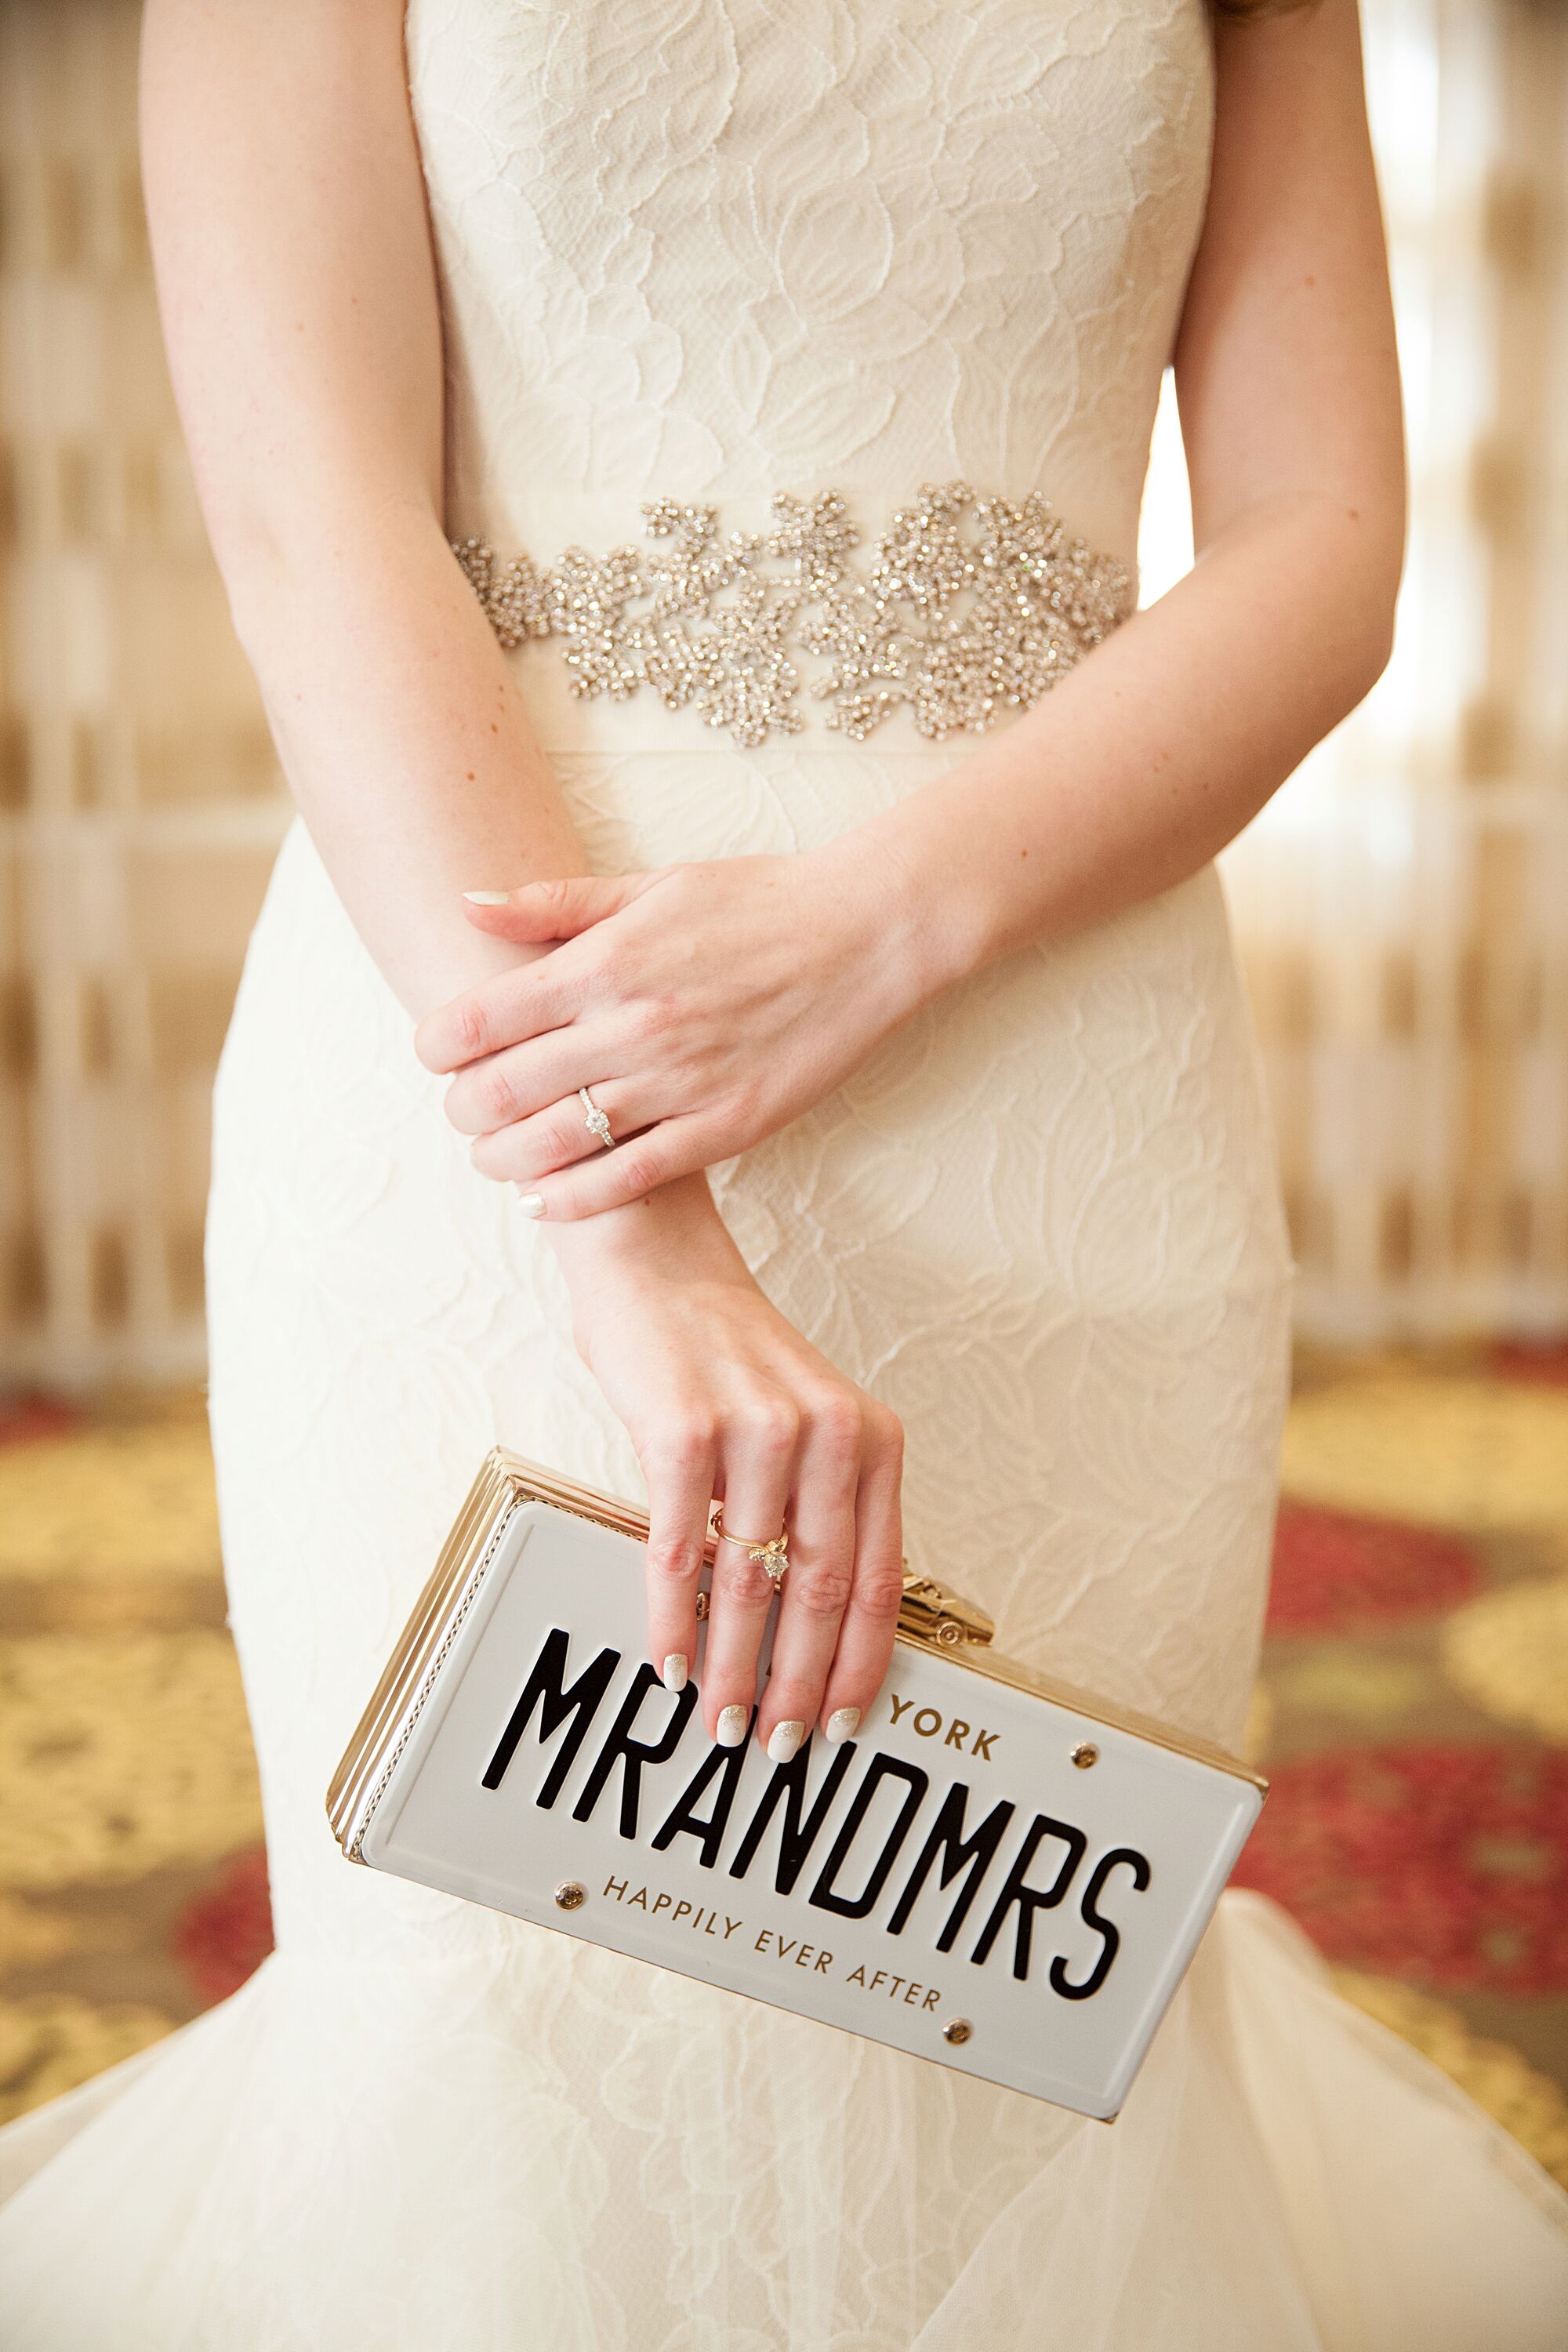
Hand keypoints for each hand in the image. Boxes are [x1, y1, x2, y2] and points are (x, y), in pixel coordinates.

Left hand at [413, 836, 931, 1217]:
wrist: (865, 935)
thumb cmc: (758, 902)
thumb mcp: (651, 884)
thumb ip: (556, 903)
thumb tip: (467, 902)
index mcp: (604, 961)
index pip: (479, 1020)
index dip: (436, 1046)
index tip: (436, 1054)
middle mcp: (632, 1025)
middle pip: (502, 1090)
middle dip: (462, 1110)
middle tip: (464, 1111)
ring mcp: (678, 1082)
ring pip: (555, 1144)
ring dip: (504, 1160)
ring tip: (496, 1157)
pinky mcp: (723, 1127)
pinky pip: (629, 1179)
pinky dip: (572, 1199)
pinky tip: (543, 1200)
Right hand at [549, 1177, 905, 1753]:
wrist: (656, 1262)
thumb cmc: (721, 1353)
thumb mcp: (801, 1419)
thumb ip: (818, 1501)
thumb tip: (809, 1621)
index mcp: (870, 1438)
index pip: (878, 1577)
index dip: (859, 1661)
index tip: (842, 1719)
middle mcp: (828, 1433)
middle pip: (821, 1592)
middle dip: (798, 1683)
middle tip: (779, 1744)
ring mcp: (758, 1431)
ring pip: (752, 1582)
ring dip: (736, 1667)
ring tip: (724, 1718)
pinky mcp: (684, 1431)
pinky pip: (680, 1549)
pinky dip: (673, 1617)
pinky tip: (671, 1660)